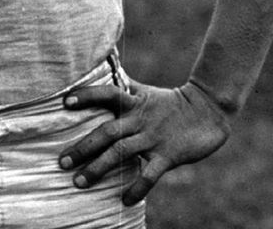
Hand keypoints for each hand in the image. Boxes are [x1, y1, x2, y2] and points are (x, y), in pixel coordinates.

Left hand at [58, 79, 231, 204]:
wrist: (209, 109)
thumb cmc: (171, 103)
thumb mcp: (146, 93)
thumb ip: (124, 90)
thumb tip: (103, 72)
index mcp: (135, 102)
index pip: (108, 94)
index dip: (88, 96)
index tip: (66, 102)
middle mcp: (141, 120)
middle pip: (107, 131)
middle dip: (83, 147)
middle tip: (62, 161)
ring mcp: (154, 138)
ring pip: (121, 153)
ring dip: (98, 168)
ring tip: (79, 182)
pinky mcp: (168, 155)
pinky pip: (149, 175)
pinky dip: (137, 188)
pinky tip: (125, 200)